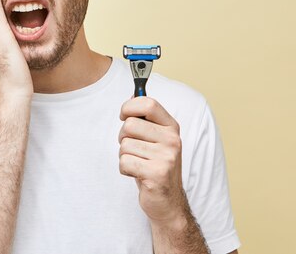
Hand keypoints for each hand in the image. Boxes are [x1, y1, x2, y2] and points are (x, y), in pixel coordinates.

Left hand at [118, 97, 186, 224]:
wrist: (167, 201)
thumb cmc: (155, 166)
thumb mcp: (155, 139)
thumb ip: (145, 118)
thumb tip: (131, 95)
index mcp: (171, 127)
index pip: (148, 103)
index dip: (129, 106)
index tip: (124, 115)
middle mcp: (172, 140)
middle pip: (129, 125)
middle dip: (123, 137)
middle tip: (135, 149)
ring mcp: (166, 157)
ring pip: (124, 145)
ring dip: (125, 156)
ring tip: (139, 163)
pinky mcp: (157, 174)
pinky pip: (124, 162)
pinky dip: (125, 170)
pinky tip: (137, 174)